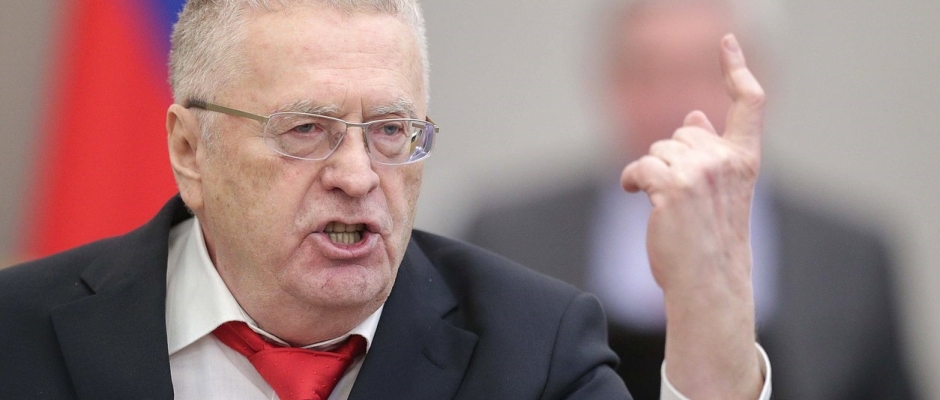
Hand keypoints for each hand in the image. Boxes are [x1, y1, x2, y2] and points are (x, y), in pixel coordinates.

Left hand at [620, 34, 764, 398]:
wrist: (709, 283)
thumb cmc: (711, 240)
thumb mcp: (720, 192)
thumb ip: (710, 151)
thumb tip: (695, 113)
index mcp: (744, 160)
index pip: (749, 104)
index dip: (736, 69)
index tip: (726, 41)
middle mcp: (726, 160)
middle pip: (680, 132)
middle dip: (670, 157)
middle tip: (680, 197)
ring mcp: (700, 172)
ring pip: (656, 149)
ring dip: (651, 173)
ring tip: (666, 206)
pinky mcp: (672, 187)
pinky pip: (639, 166)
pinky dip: (633, 180)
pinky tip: (638, 197)